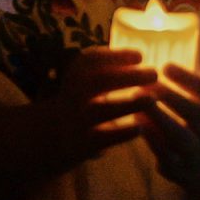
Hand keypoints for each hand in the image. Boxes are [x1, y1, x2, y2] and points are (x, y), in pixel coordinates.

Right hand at [30, 47, 160, 168]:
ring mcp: (76, 121)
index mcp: (71, 77)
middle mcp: (71, 96)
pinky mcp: (82, 145)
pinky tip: (140, 128)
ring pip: (105, 110)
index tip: (140, 55)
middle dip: (129, 76)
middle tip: (154, 73)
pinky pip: (107, 137)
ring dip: (131, 103)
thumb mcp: (79, 81)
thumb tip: (138, 57)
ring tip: (152, 99)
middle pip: (100, 81)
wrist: (46, 138)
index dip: (117, 55)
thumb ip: (102, 70)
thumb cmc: (74, 104)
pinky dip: (124, 132)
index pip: (92, 59)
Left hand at [139, 63, 199, 198]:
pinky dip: (152, 141)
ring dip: (158, 120)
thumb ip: (191, 82)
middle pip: (194, 114)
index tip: (165, 66)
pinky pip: (166, 158)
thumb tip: (165, 63)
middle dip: (171, 98)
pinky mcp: (181, 173)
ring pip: (179, 138)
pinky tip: (137, 124)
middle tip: (146, 85)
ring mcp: (197, 154)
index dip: (186, 78)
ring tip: (138, 104)